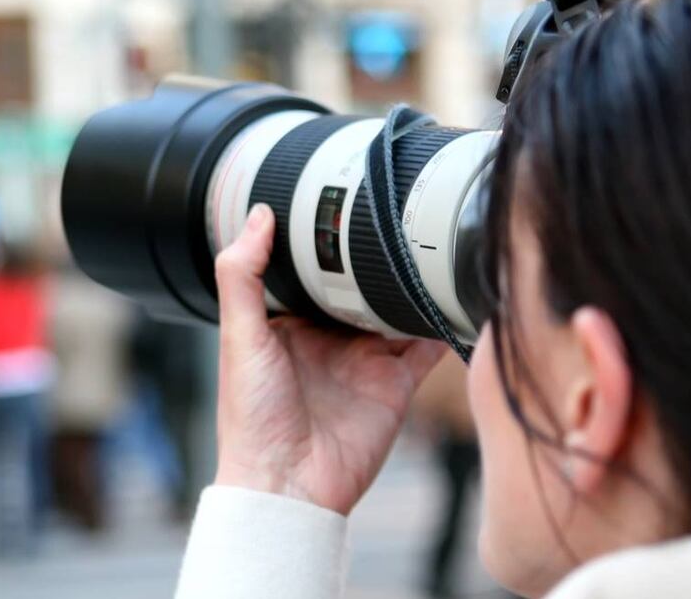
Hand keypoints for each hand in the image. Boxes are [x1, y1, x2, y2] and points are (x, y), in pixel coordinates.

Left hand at [213, 204, 447, 514]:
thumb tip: (257, 215)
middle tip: (396, 214)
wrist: (287, 486)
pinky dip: (441, 322)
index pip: (311, 272)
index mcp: (289, 325)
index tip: (339, 203)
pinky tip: (451, 296)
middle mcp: (330, 339)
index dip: (324, 242)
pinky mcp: (396, 383)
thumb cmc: (251, 420)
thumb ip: (242, 276)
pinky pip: (426, 346)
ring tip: (430, 245)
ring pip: (398, 310)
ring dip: (412, 285)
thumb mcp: (239, 338)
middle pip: (361, 287)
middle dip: (378, 258)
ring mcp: (366, 360)